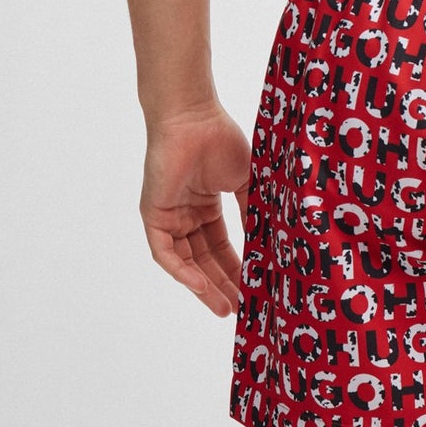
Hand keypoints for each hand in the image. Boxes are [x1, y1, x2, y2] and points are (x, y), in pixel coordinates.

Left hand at [140, 103, 253, 316]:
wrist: (193, 118)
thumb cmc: (219, 140)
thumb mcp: (245, 182)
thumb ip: (252, 211)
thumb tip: (270, 243)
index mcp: (206, 206)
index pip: (220, 247)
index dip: (236, 268)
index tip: (253, 288)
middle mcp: (186, 215)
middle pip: (204, 260)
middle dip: (222, 285)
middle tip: (240, 309)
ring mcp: (169, 217)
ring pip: (186, 262)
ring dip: (204, 285)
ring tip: (225, 307)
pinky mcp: (154, 216)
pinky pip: (166, 253)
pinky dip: (182, 271)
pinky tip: (201, 286)